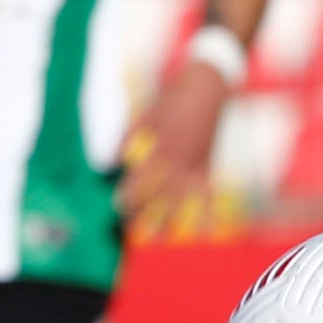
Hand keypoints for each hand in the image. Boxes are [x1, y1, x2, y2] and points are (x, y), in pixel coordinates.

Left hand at [117, 57, 230, 230]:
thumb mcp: (147, 113)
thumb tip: (112, 160)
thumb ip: (130, 137)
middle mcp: (179, 160)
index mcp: (160, 146)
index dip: (128, 195)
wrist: (210, 84)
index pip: (141, 179)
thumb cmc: (175, 96)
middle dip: (145, 214)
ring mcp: (196, 164)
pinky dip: (208, 213)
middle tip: (132, 230)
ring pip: (182, 199)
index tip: (118, 205)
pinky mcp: (209, 164)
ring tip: (161, 238)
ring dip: (172, 220)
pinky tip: (204, 230)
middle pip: (159, 195)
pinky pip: (208, 193)